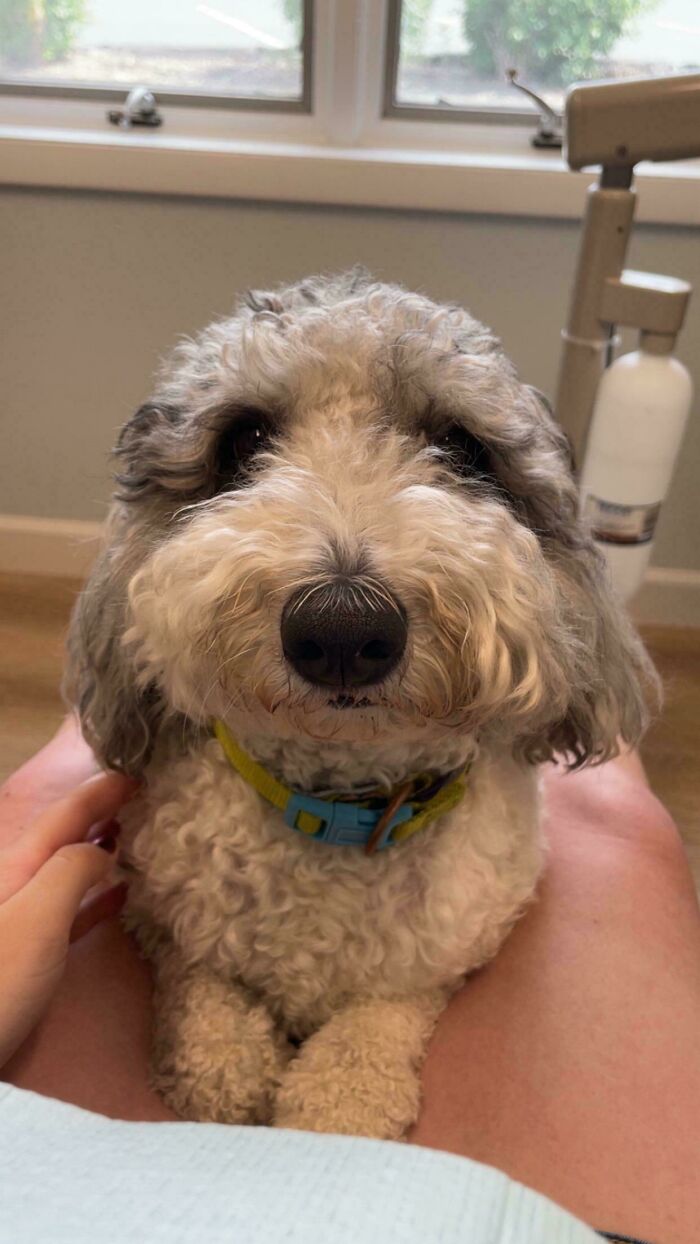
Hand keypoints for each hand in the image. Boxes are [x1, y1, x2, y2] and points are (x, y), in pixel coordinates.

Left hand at [0, 770, 137, 1067]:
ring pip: (66, 871)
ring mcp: (20, 919)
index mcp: (18, 867)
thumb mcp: (37, 918)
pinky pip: (68, 909)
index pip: (65, 815)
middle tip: (144, 799)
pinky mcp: (28, 954)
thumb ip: (71, 871)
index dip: (101, 791)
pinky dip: (97, 894)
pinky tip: (121, 895)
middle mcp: (17, 885)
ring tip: (138, 838)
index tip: (138, 769)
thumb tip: (102, 847)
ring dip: (101, 851)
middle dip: (101, 815)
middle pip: (63, 838)